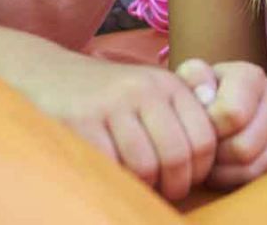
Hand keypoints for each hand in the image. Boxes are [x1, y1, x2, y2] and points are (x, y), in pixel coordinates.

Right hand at [26, 52, 216, 200]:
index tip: (186, 181)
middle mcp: (143, 90)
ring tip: (135, 187)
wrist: (46, 74)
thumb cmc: (107, 96)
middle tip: (162, 194)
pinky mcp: (80, 122)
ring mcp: (110, 105)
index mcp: (168, 85)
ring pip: (144, 167)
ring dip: (141, 189)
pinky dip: (113, 182)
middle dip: (173, 187)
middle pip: (176, 157)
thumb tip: (219, 150)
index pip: (204, 140)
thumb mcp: (149, 93)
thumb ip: (180, 115)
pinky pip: (109, 167)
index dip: (199, 172)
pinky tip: (109, 177)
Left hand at [190, 60, 266, 189]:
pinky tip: (223, 165)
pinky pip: (260, 178)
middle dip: (215, 154)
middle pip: (243, 148)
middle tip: (201, 148)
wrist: (220, 100)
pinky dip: (236, 179)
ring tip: (210, 158)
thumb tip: (206, 96)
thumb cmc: (201, 92)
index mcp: (253, 77)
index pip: (232, 115)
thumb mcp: (190, 76)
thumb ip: (192, 76)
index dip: (207, 128)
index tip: (197, 125)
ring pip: (252, 168)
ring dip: (223, 171)